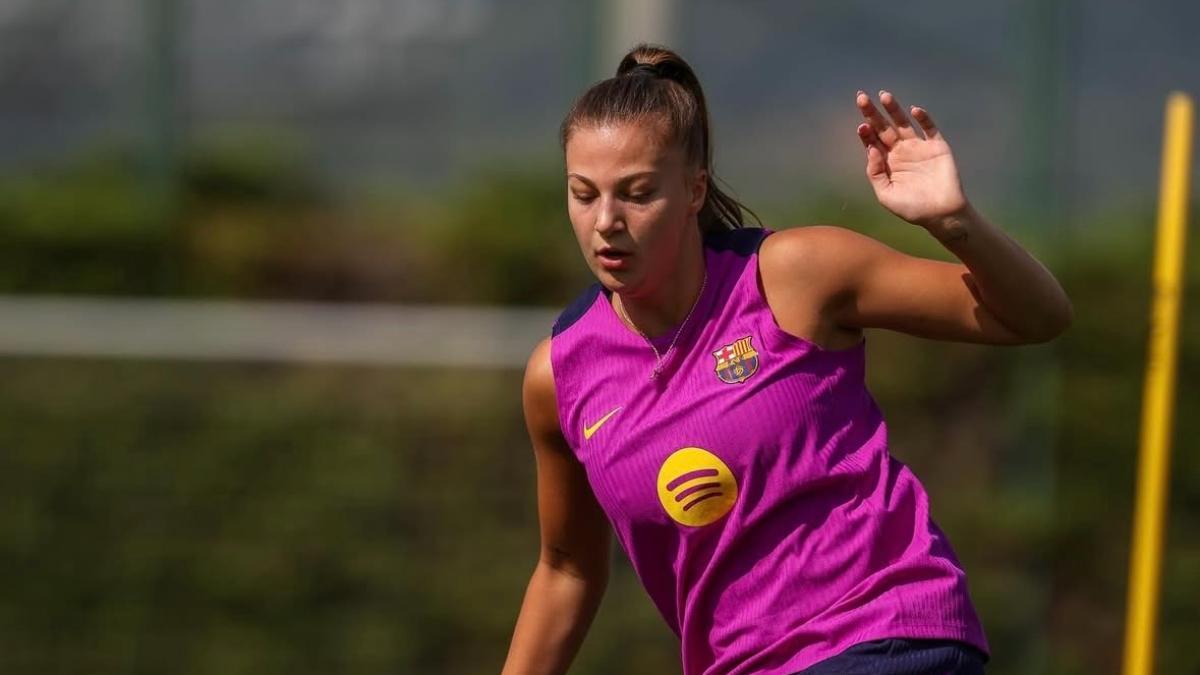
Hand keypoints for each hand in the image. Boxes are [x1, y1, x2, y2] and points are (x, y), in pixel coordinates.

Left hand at [855, 90, 969, 230]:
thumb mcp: (886, 195)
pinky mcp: (937, 146)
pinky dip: (923, 118)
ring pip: (904, 123)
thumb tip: (870, 149)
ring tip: (884, 95)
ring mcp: (919, 146)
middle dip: (873, 113)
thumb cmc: (912, 208)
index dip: (866, 133)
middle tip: (861, 98)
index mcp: (886, 162)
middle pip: (884, 128)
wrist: (941, 214)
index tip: (861, 125)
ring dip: (894, 110)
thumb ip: (875, 173)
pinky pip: (930, 128)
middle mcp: (900, 151)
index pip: (873, 142)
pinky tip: (914, 110)